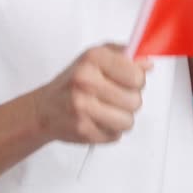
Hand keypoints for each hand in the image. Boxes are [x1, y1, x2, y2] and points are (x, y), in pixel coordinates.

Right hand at [36, 45, 151, 143]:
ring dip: (121, 118)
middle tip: (114, 97)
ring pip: (128, 121)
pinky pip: (115, 136)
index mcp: (93, 58)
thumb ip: (124, 56)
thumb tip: (148, 64)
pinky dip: (109, 130)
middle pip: (135, 100)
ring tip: (107, 110)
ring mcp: (83, 107)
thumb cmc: (73, 82)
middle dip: (129, 101)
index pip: (137, 75)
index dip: (136, 80)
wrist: (45, 109)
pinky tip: (97, 120)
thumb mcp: (97, 58)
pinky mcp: (83, 130)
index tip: (128, 80)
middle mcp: (86, 81)